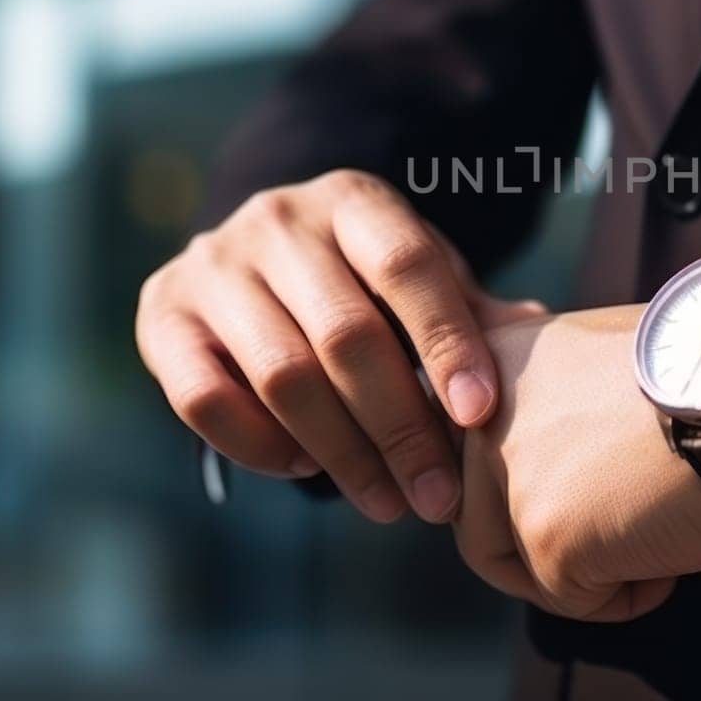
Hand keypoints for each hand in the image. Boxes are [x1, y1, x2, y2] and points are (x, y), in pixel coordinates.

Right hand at [136, 169, 543, 523]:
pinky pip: (205, 400)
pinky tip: (307, 468)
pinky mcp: (161, 314)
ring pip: (283, 375)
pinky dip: (261, 447)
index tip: (480, 415)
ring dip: (341, 453)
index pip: (409, 267)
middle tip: (438, 495)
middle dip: (401, 426)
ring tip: (388, 501)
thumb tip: (540, 334)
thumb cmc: (363, 278)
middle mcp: (276, 219)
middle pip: (347, 334)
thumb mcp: (418, 277)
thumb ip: (470, 309)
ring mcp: (211, 264)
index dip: (447, 343)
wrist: (253, 258)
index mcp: (354, 199)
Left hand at [454, 307, 700, 621]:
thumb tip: (543, 467)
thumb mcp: (604, 356)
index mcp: (495, 362)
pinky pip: (573, 600)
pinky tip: (669, 554)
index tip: (584, 483)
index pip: (468, 455)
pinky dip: (626, 596)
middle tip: (626, 524)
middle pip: (481, 517)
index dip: (525, 486)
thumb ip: (552, 400)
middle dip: (552, 541)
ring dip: (587, 571)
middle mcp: (481, 415)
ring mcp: (508, 477)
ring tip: (654, 535)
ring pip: (519, 566)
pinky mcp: (545, 534)